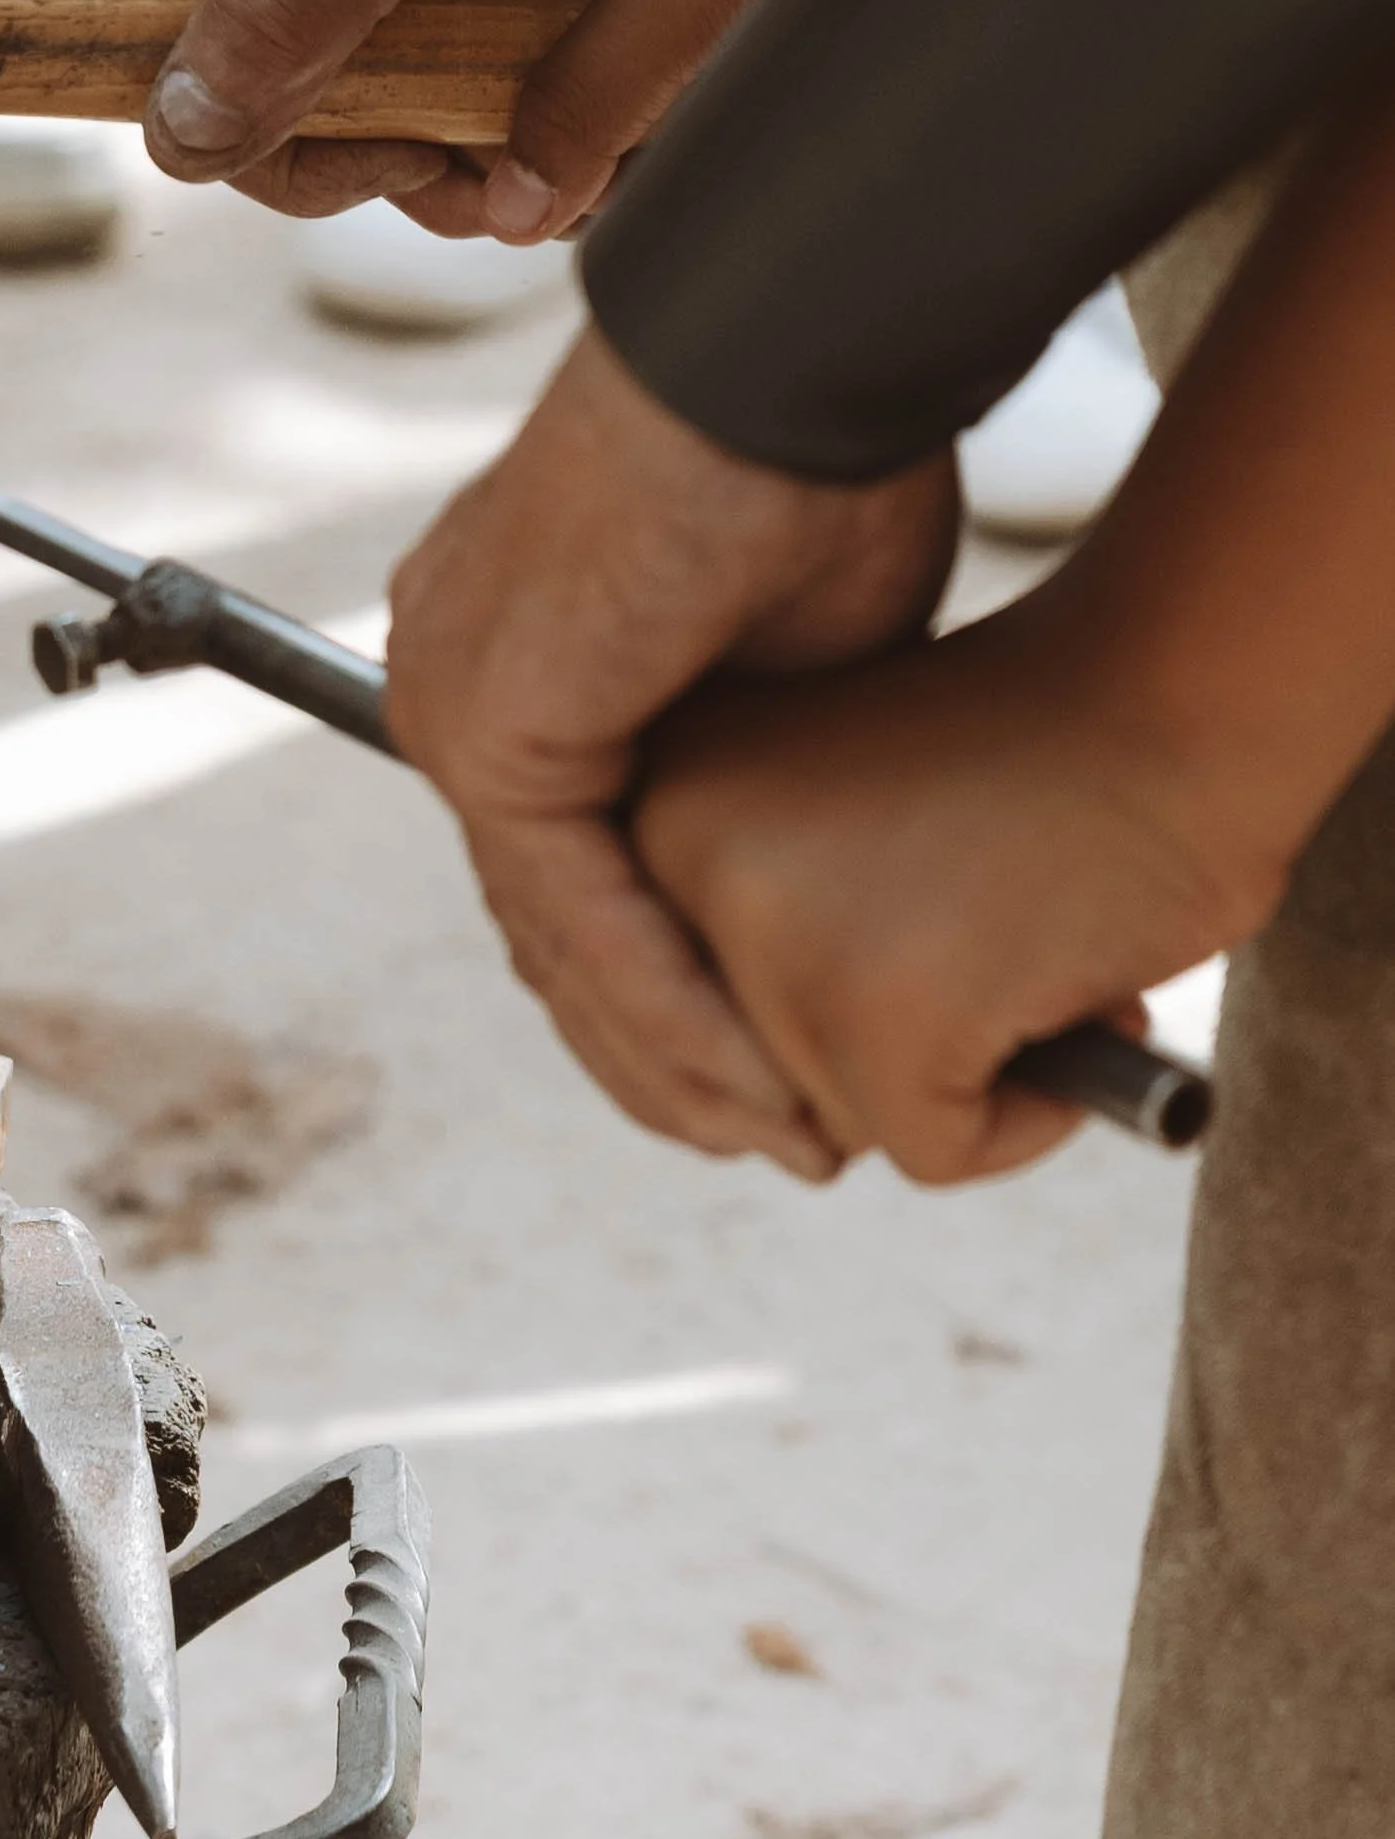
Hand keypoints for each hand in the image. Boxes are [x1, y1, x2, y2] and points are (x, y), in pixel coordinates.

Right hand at [0, 0, 689, 208]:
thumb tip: (173, 137)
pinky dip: (365, 105)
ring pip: (225, 74)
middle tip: (366, 164)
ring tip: (445, 144)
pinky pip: (299, 52)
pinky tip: (452, 116)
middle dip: (234, 143)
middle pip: (126, 53)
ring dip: (326, 138)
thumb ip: (284, 13)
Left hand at [384, 325, 959, 1165]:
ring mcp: (458, 707)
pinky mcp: (495, 731)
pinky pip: (582, 914)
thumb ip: (775, 756)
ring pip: (565, 937)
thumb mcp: (800, 651)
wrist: (785, 354)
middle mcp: (453, 680)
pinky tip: (760, 1079)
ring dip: (678, 1054)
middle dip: (665, 1048)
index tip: (771, 1061)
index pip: (569, 860)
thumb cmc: (817, 459)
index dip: (669, 976)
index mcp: (511, 647)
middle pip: (552, 922)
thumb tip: (820, 850)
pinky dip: (673, 1006)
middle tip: (779, 1135)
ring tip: (784, 1136)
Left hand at [633, 598, 1281, 1181]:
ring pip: (833, 1121)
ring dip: (954, 1074)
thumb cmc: (1039, 752)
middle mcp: (674, 849)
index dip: (811, 995)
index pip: (678, 995)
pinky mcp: (877, 1014)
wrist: (1185, 688)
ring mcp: (772, 931)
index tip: (909, 921)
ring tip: (1032, 946)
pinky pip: (934, 1150)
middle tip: (994, 929)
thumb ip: (772, 936)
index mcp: (653, 789)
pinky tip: (1085, 1002)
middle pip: (747, 1069)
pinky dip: (1027, 1119)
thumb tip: (778, 1143)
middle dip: (880, 1041)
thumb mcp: (838, 822)